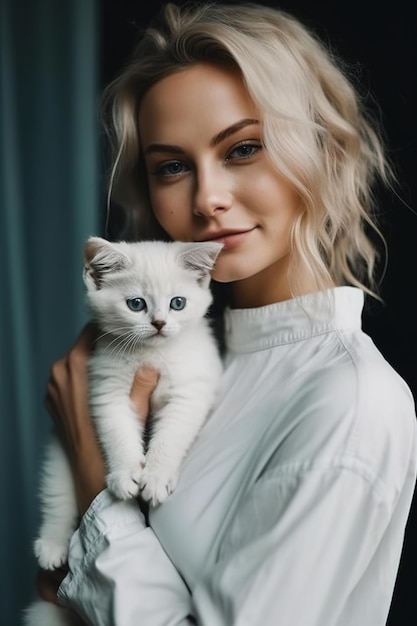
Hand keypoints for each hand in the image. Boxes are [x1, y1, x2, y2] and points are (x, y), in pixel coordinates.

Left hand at [45, 322, 158, 514]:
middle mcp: (59, 374)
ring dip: (99, 356)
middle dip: (109, 340)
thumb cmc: (114, 448)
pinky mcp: (54, 400)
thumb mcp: (136, 413)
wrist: (90, 479)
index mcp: (75, 369)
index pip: (93, 332)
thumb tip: (151, 360)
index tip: (133, 324)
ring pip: (78, 359)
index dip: (115, 326)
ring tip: (126, 355)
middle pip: (85, 343)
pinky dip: (89, 372)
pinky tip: (111, 378)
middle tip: (135, 337)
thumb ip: (142, 385)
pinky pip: (72, 375)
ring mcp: (53, 388)